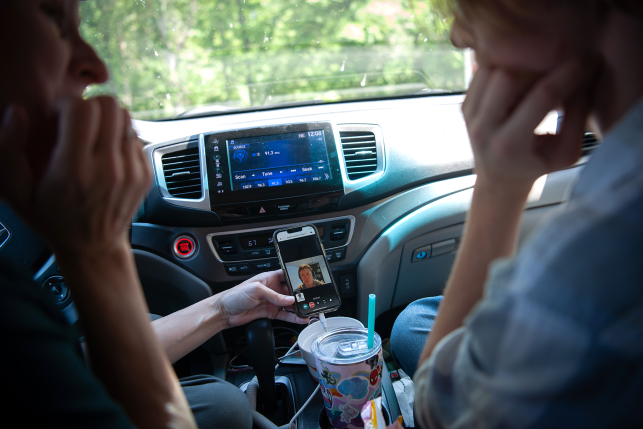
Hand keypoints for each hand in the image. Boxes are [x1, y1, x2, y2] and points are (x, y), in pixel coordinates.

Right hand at [0, 97, 151, 258]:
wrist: (93, 247)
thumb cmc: (52, 220)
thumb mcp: (17, 191)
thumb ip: (9, 150)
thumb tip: (17, 112)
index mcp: (74, 171)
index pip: (82, 110)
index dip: (65, 105)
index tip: (57, 118)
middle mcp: (108, 169)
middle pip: (110, 106)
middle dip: (89, 105)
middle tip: (76, 121)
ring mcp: (131, 171)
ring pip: (126, 118)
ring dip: (107, 119)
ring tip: (90, 136)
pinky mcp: (144, 174)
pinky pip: (135, 136)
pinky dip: (119, 137)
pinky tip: (104, 153)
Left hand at [214, 270, 307, 328]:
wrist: (225, 311)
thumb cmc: (235, 295)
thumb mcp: (256, 290)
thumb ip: (274, 295)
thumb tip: (289, 299)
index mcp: (269, 278)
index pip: (287, 276)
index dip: (297, 278)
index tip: (307, 282)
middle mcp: (273, 289)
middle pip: (291, 292)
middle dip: (301, 295)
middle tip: (311, 299)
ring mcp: (272, 302)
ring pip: (290, 305)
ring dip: (299, 308)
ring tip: (309, 310)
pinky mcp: (270, 313)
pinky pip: (285, 315)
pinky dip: (293, 318)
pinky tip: (301, 319)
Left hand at [463, 58, 597, 195]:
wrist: (500, 179)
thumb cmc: (538, 164)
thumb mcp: (567, 152)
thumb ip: (577, 117)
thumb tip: (583, 77)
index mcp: (510, 145)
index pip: (541, 97)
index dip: (568, 75)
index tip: (586, 62)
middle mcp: (483, 130)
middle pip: (509, 78)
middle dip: (537, 69)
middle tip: (555, 71)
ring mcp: (470, 117)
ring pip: (492, 71)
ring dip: (519, 67)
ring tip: (536, 78)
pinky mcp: (464, 107)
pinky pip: (482, 73)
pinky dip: (503, 68)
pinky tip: (520, 80)